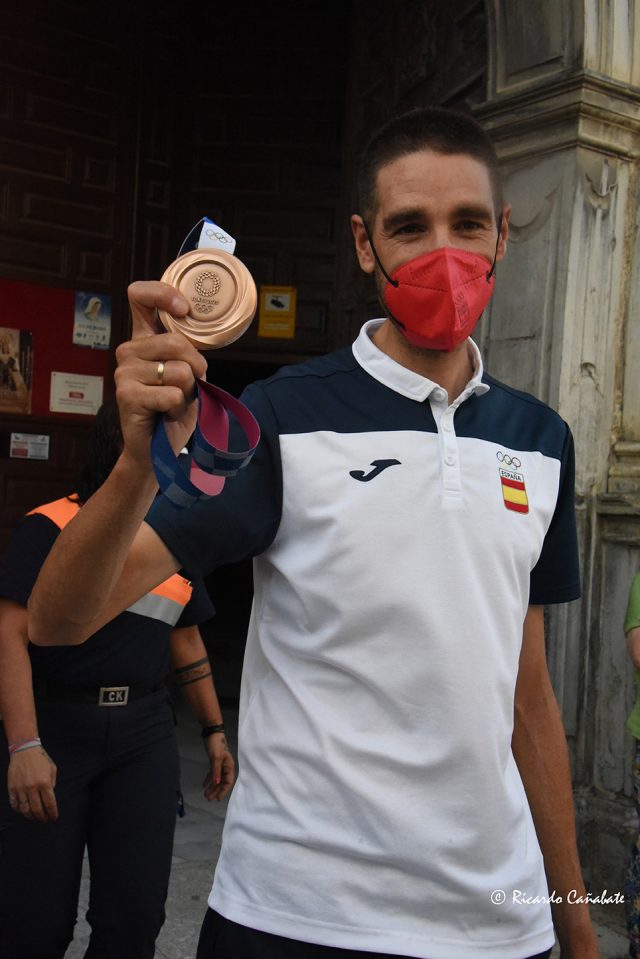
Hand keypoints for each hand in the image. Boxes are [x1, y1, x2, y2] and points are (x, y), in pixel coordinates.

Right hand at [8, 747, 57, 822]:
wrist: (24, 749)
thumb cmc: (40, 759)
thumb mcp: (52, 769)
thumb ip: (52, 784)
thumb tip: (49, 797)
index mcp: (45, 783)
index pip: (50, 803)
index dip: (53, 813)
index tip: (54, 818)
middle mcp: (33, 787)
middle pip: (37, 809)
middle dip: (42, 817)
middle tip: (44, 820)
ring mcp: (21, 788)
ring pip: (25, 809)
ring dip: (30, 816)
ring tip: (34, 818)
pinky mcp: (12, 788)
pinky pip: (15, 804)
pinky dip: (19, 810)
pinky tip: (23, 811)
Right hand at [115, 282, 207, 468]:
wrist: (156, 448)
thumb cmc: (174, 408)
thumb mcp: (186, 372)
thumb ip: (186, 350)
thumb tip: (193, 331)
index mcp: (142, 339)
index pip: (140, 296)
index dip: (163, 294)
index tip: (184, 311)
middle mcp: (128, 351)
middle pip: (175, 342)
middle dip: (196, 367)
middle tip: (190, 386)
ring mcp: (123, 372)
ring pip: (179, 371)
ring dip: (188, 391)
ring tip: (174, 403)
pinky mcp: (126, 395)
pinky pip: (172, 394)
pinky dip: (179, 408)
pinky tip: (165, 414)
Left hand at [202, 733, 234, 801]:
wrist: (211, 732)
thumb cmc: (216, 744)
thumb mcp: (216, 758)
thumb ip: (216, 771)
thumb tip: (216, 783)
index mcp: (229, 766)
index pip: (228, 781)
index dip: (224, 791)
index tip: (218, 799)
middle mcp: (226, 766)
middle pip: (222, 782)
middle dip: (216, 790)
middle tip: (208, 799)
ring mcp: (220, 764)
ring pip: (217, 779)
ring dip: (211, 787)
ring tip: (205, 794)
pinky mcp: (214, 762)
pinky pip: (212, 773)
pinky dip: (208, 779)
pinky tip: (203, 785)